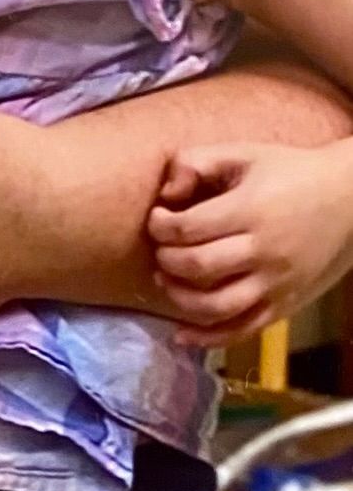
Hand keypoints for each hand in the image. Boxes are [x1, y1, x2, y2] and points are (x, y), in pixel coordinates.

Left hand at [148, 140, 352, 345]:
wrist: (351, 199)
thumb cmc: (290, 173)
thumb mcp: (244, 153)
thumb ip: (196, 162)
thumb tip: (166, 194)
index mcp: (251, 210)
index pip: (187, 228)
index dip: (159, 226)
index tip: (158, 218)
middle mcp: (264, 250)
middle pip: (197, 266)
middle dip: (165, 259)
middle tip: (160, 250)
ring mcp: (277, 282)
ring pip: (216, 306)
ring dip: (179, 298)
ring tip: (166, 280)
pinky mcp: (286, 304)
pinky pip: (243, 330)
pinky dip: (209, 338)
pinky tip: (182, 334)